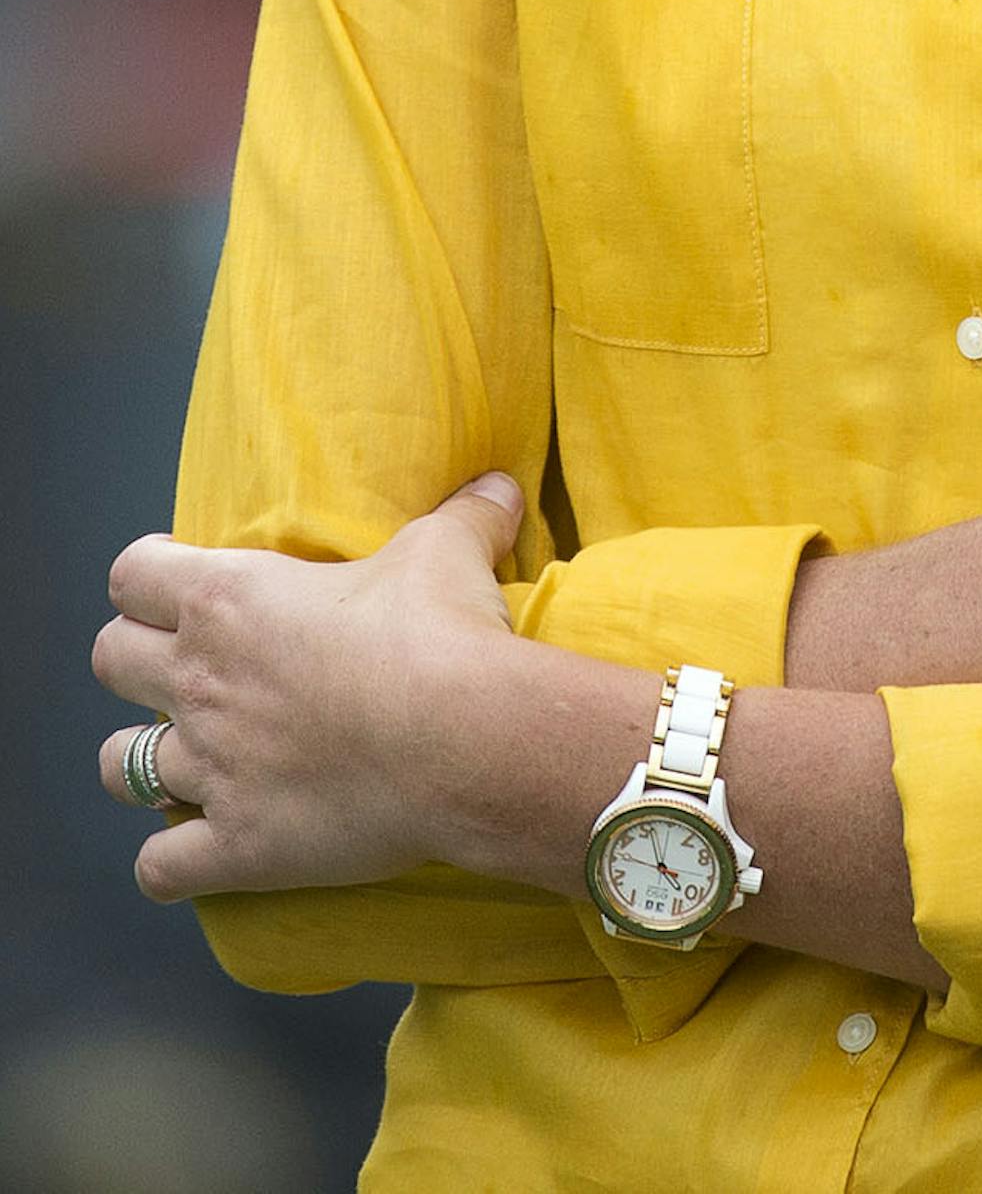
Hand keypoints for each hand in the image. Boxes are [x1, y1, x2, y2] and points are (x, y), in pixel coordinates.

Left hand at [93, 476, 526, 901]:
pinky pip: (159, 867)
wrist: (464, 742)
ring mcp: (210, 769)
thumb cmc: (439, 633)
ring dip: (147, 759)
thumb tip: (500, 485)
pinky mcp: (234, 846)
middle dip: (137, 659)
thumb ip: (464, 514)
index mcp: (229, 598)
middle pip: (111, 660)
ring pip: (118, 765)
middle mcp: (201, 680)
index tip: (179, 580)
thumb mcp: (448, 550)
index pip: (133, 575)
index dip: (151, 574)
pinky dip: (172, 861)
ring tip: (190, 757)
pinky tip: (202, 848)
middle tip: (188, 663)